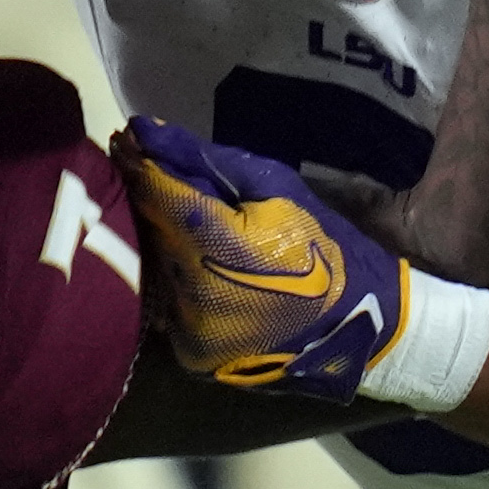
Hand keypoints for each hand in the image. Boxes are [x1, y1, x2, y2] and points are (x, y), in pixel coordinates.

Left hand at [120, 116, 431, 400]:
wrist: (362, 328)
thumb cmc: (324, 249)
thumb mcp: (278, 190)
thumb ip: (208, 163)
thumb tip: (150, 134)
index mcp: (221, 245)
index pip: (158, 194)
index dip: (140, 162)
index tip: (127, 138)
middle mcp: (195, 292)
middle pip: (151, 230)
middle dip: (148, 199)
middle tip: (144, 169)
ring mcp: (190, 329)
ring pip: (157, 267)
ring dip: (159, 240)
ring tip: (173, 218)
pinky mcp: (191, 354)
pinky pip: (169, 303)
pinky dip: (175, 280)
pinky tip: (191, 264)